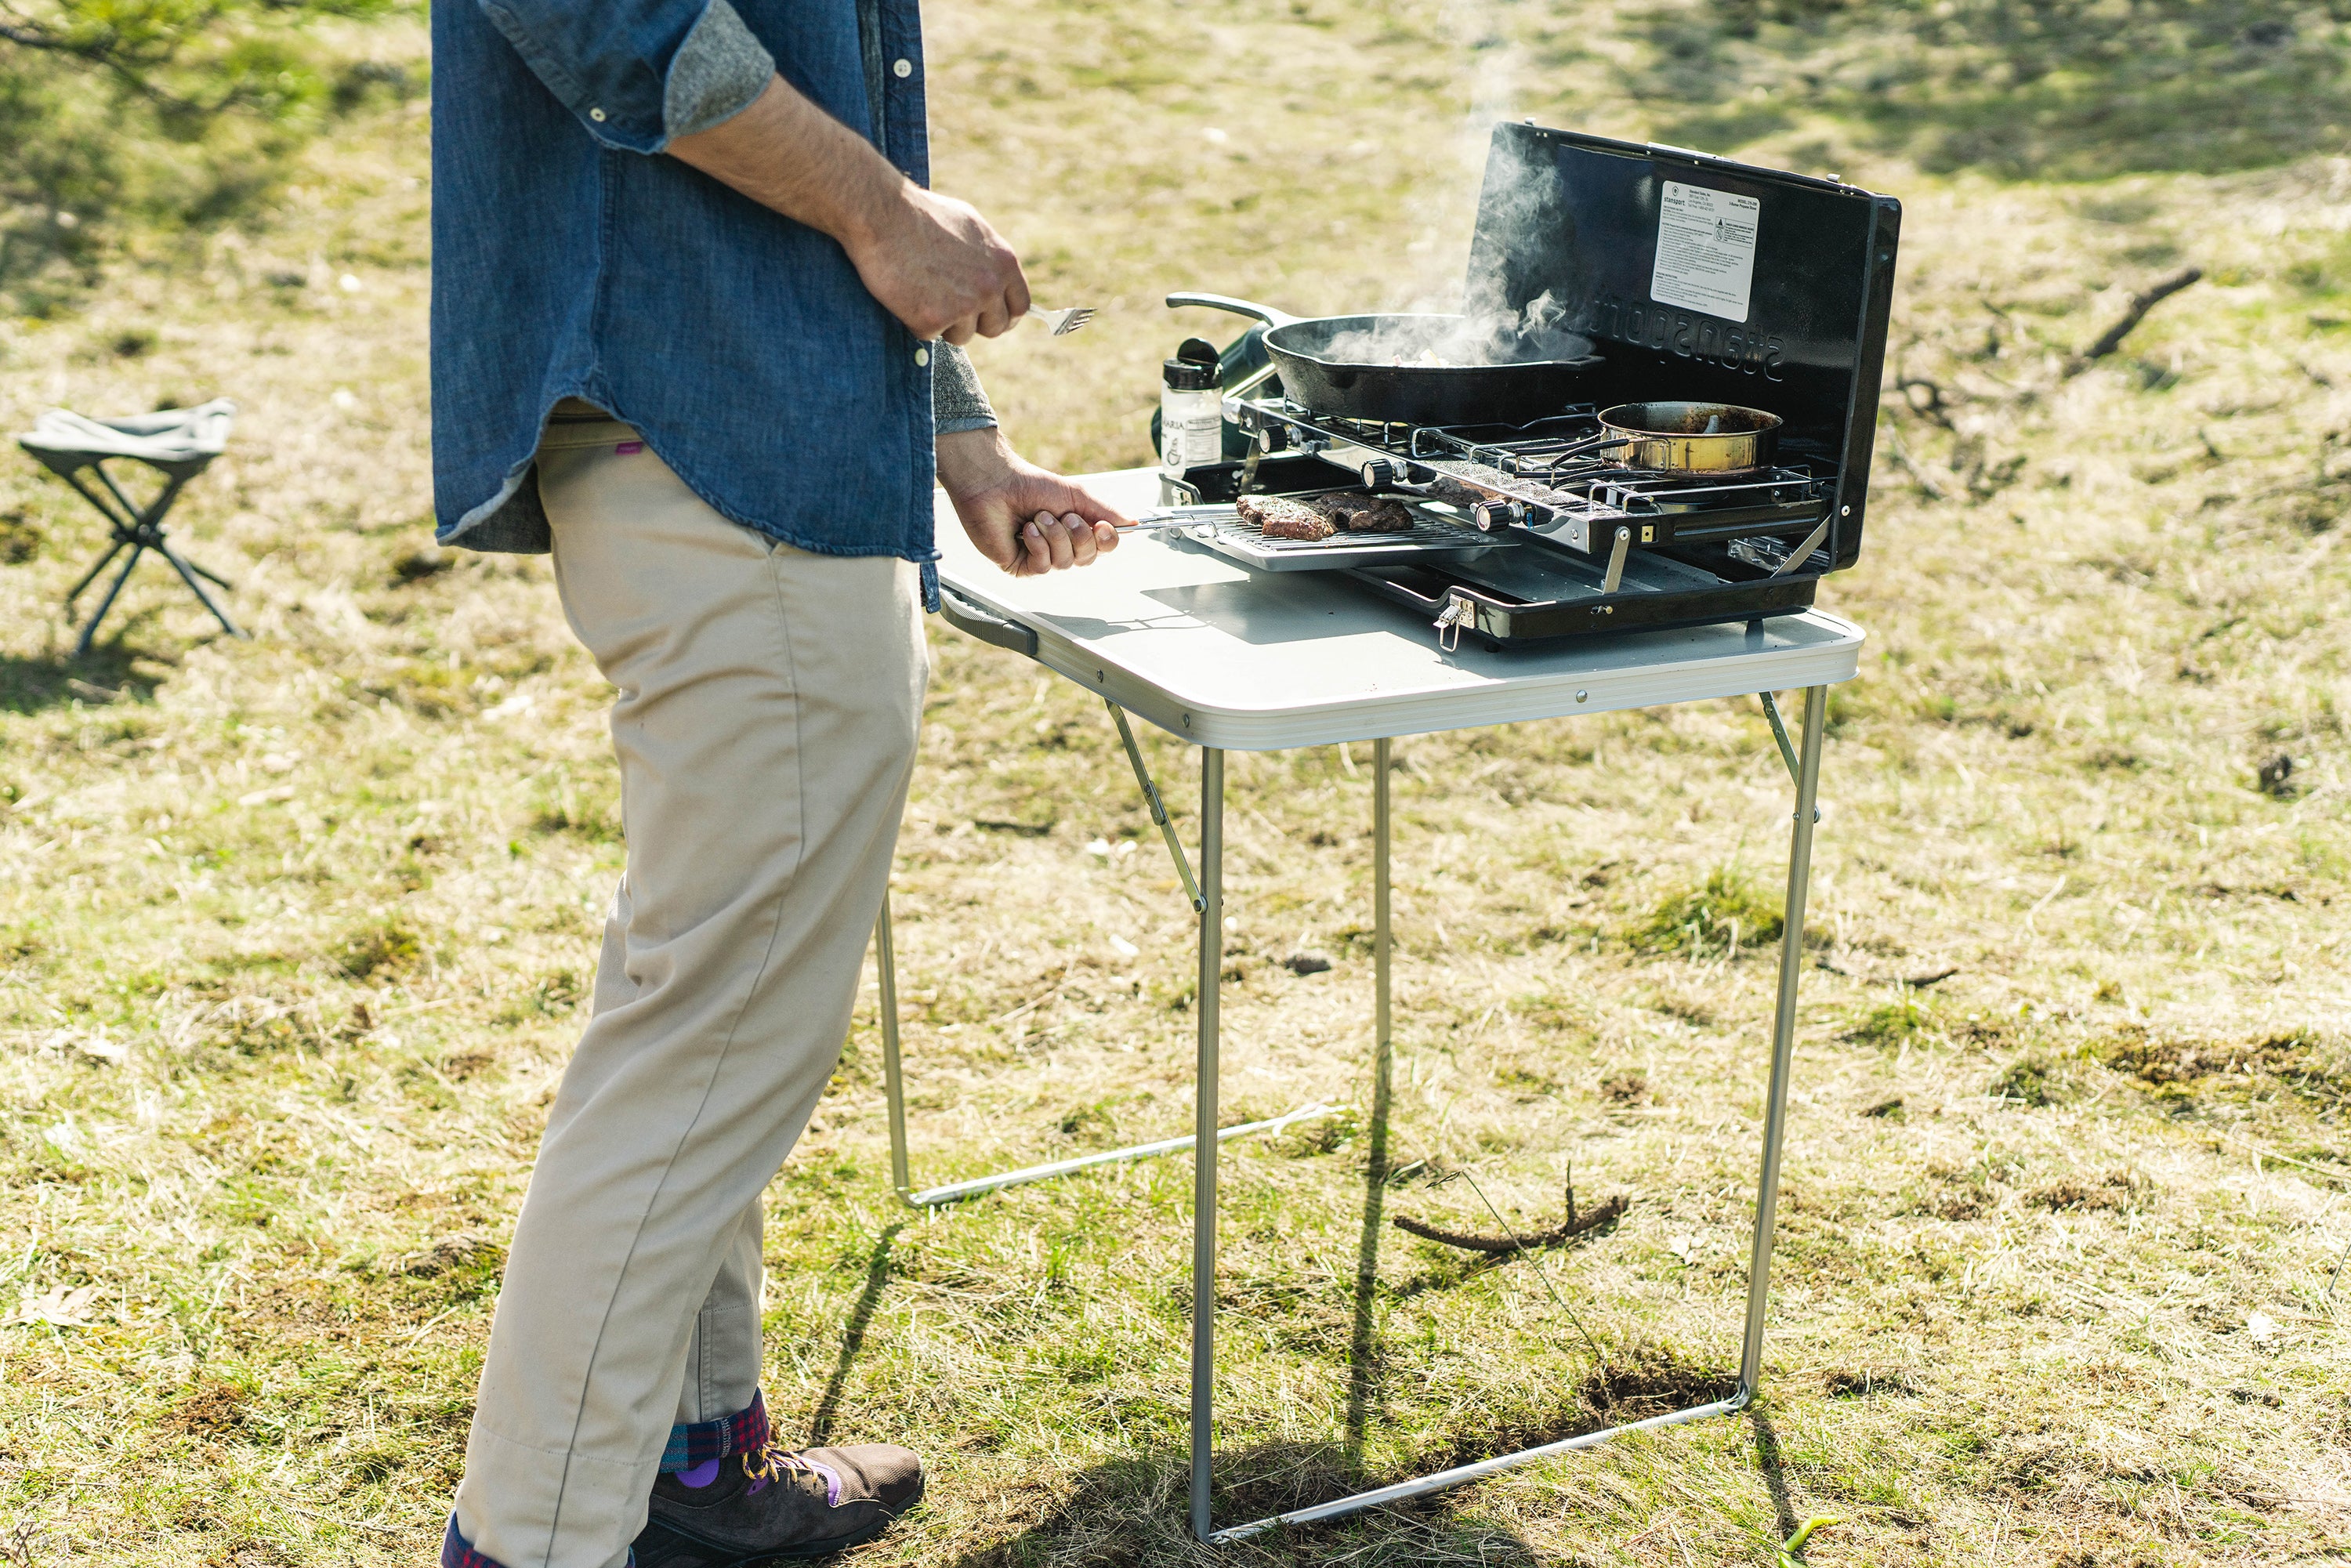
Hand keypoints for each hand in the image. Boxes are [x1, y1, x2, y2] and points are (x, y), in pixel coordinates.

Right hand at [848, 186, 1028, 344]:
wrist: (882, 213)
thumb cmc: (921, 214)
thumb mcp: (970, 227)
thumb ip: (988, 258)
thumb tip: (999, 280)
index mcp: (1004, 263)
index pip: (1020, 306)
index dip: (1004, 315)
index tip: (990, 319)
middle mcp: (990, 287)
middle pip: (995, 328)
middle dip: (974, 324)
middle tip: (950, 311)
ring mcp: (964, 305)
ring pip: (961, 335)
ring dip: (943, 323)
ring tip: (921, 292)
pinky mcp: (934, 319)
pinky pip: (929, 335)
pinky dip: (915, 321)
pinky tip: (905, 294)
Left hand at [937, 427, 1127, 575]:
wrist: (995, 483)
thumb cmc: (1030, 485)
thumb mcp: (1075, 495)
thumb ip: (1103, 511)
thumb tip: (1131, 523)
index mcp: (1074, 530)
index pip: (1102, 548)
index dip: (1107, 541)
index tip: (1103, 526)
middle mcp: (1059, 546)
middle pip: (1087, 558)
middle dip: (1078, 535)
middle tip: (1065, 515)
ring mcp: (1040, 558)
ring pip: (1065, 562)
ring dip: (1055, 535)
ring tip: (1038, 517)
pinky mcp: (1020, 566)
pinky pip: (1043, 566)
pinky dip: (1038, 545)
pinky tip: (1027, 530)